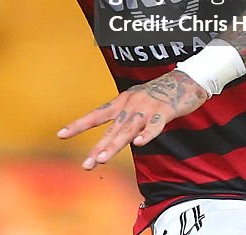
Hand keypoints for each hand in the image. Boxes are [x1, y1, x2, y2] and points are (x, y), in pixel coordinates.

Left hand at [57, 71, 208, 169]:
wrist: (185, 80)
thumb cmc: (157, 94)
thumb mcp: (135, 102)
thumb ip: (123, 120)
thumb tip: (111, 139)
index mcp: (121, 102)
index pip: (95, 115)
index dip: (78, 125)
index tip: (61, 134)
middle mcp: (130, 105)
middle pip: (111, 130)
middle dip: (98, 148)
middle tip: (86, 165)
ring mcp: (146, 107)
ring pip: (128, 129)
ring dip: (114, 144)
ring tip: (102, 159)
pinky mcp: (164, 110)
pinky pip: (154, 125)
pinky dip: (147, 134)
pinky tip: (139, 144)